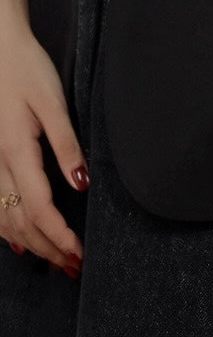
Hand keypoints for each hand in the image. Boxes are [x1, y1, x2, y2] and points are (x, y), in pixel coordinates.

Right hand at [0, 0, 88, 271]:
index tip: (80, 254)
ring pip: (1, 218)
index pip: (38, 209)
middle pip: (18, 222)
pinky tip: (20, 242)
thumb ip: (67, 145)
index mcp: (14, 151)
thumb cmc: (26, 70)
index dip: (59, 236)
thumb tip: (81, 184)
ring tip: (55, 260)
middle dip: (47, 248)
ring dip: (29, 244)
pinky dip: (6, 230)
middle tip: (74, 267)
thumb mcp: (52, 102)